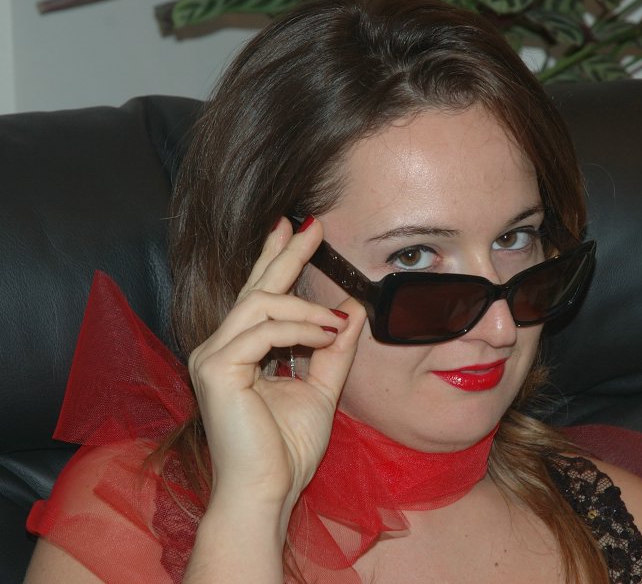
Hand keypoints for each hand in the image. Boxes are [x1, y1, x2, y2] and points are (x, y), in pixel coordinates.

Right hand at [187, 216, 365, 517]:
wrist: (267, 493)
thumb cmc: (287, 449)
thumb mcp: (320, 389)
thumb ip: (332, 349)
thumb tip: (352, 310)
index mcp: (239, 350)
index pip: (258, 295)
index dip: (277, 259)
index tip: (296, 230)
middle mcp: (219, 347)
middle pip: (256, 287)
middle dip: (286, 253)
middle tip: (311, 224)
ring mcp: (212, 356)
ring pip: (262, 305)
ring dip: (306, 308)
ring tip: (336, 322)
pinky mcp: (216, 369)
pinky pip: (265, 331)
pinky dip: (300, 330)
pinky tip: (325, 335)